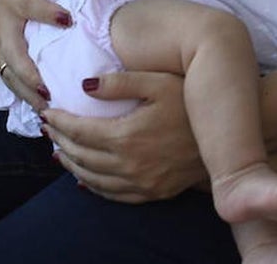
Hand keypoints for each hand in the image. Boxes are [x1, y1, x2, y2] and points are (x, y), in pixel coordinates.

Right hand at [0, 0, 66, 109]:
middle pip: (15, 54)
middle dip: (30, 73)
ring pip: (11, 74)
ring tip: (49, 112)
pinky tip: (40, 112)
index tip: (66, 19)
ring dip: (28, 93)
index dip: (47, 12)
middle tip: (49, 89)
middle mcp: (3, 25)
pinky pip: (7, 78)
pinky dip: (21, 95)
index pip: (29, 6)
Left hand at [41, 70, 206, 202]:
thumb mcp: (161, 82)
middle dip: (60, 141)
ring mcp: (141, 183)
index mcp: (126, 135)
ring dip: (71, 165)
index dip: (60, 121)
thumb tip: (85, 85)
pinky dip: (93, 186)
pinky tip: (85, 178)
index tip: (48, 111)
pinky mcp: (154, 192)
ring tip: (59, 152)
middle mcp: (129, 164)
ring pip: (92, 179)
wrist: (228, 136)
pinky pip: (113, 194)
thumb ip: (122, 82)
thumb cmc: (195, 102)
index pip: (80, 131)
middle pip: (81, 156)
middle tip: (49, 129)